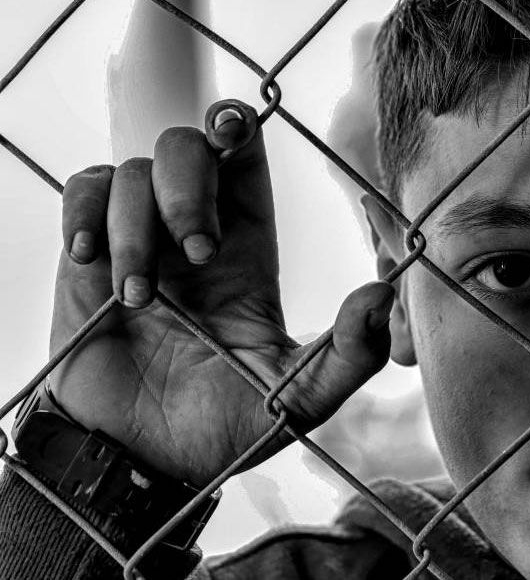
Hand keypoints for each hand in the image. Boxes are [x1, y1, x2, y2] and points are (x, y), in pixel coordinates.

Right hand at [46, 0, 393, 486]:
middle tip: (198, 251)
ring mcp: (137, 240)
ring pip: (131, 171)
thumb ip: (351, 353)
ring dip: (137, 227)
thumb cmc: (224, 427)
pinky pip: (82, 193)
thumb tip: (387, 294)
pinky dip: (84, 215)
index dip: (237, 126)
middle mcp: (192, 230)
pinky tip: (91, 262)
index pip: (243, 154)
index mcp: (248, 245)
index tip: (234, 133)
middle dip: (190, 185)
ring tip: (140, 299)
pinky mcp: (87, 258)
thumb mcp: (301, 397)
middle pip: (187, 145)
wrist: (140, 463)